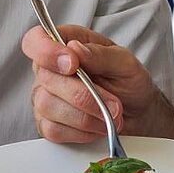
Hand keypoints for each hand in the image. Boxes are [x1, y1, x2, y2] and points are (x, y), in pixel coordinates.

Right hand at [22, 24, 158, 143]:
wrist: (137, 114)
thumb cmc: (128, 83)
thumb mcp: (125, 63)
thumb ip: (100, 54)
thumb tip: (75, 48)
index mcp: (65, 44)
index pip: (35, 40)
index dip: (46, 51)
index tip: (73, 65)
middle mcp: (50, 70)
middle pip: (46, 78)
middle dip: (83, 95)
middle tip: (113, 103)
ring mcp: (45, 97)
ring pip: (48, 106)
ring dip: (85, 116)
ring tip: (109, 117)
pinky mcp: (48, 124)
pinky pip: (53, 130)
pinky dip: (81, 132)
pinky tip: (97, 127)